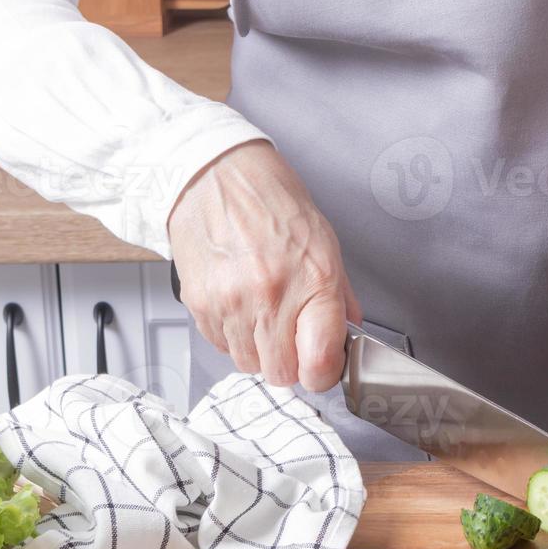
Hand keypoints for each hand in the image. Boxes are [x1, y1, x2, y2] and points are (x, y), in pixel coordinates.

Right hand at [169, 141, 360, 390]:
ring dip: (258, 349)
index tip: (322, 366)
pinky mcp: (200, 304)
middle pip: (281, 373)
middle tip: (290, 336)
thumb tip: (346, 335)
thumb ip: (339, 296)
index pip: (320, 363)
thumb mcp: (324, 242)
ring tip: (261, 312)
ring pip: (248, 364)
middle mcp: (271, 295)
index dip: (323, 373)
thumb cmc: (271, 203)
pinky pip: (221, 345)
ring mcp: (231, 302)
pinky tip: (238, 303)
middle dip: (289, 362)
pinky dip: (231, 334)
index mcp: (313, 280)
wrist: (215, 175)